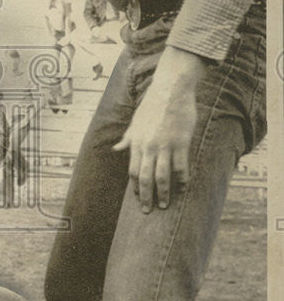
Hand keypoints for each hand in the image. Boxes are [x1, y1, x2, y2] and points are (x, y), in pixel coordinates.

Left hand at [113, 47, 206, 211]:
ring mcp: (165, 145)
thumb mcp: (136, 121)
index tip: (138, 198)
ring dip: (164, 193)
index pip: (133, 170)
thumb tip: (116, 148)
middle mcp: (149, 146)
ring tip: (165, 205)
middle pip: (145, 177)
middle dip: (146, 197)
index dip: (135, 187)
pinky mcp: (181, 142)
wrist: (171, 89)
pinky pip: (181, 166)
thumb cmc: (153, 105)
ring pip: (162, 176)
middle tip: (147, 211)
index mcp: (137, 142)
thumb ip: (128, 138)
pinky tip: (183, 188)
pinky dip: (182, 180)